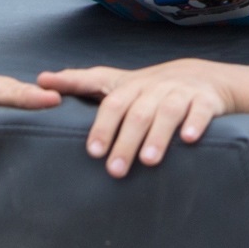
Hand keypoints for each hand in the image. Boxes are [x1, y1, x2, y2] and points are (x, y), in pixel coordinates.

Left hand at [38, 60, 233, 177]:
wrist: (206, 78)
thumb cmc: (154, 89)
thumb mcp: (121, 84)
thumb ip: (83, 82)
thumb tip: (41, 80)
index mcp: (130, 86)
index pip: (108, 99)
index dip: (99, 124)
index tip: (90, 150)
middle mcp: (153, 87)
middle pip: (135, 111)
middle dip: (123, 140)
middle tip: (113, 169)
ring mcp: (180, 92)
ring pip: (166, 112)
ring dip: (156, 136)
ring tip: (148, 161)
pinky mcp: (206, 100)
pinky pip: (200, 110)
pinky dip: (194, 124)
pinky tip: (187, 140)